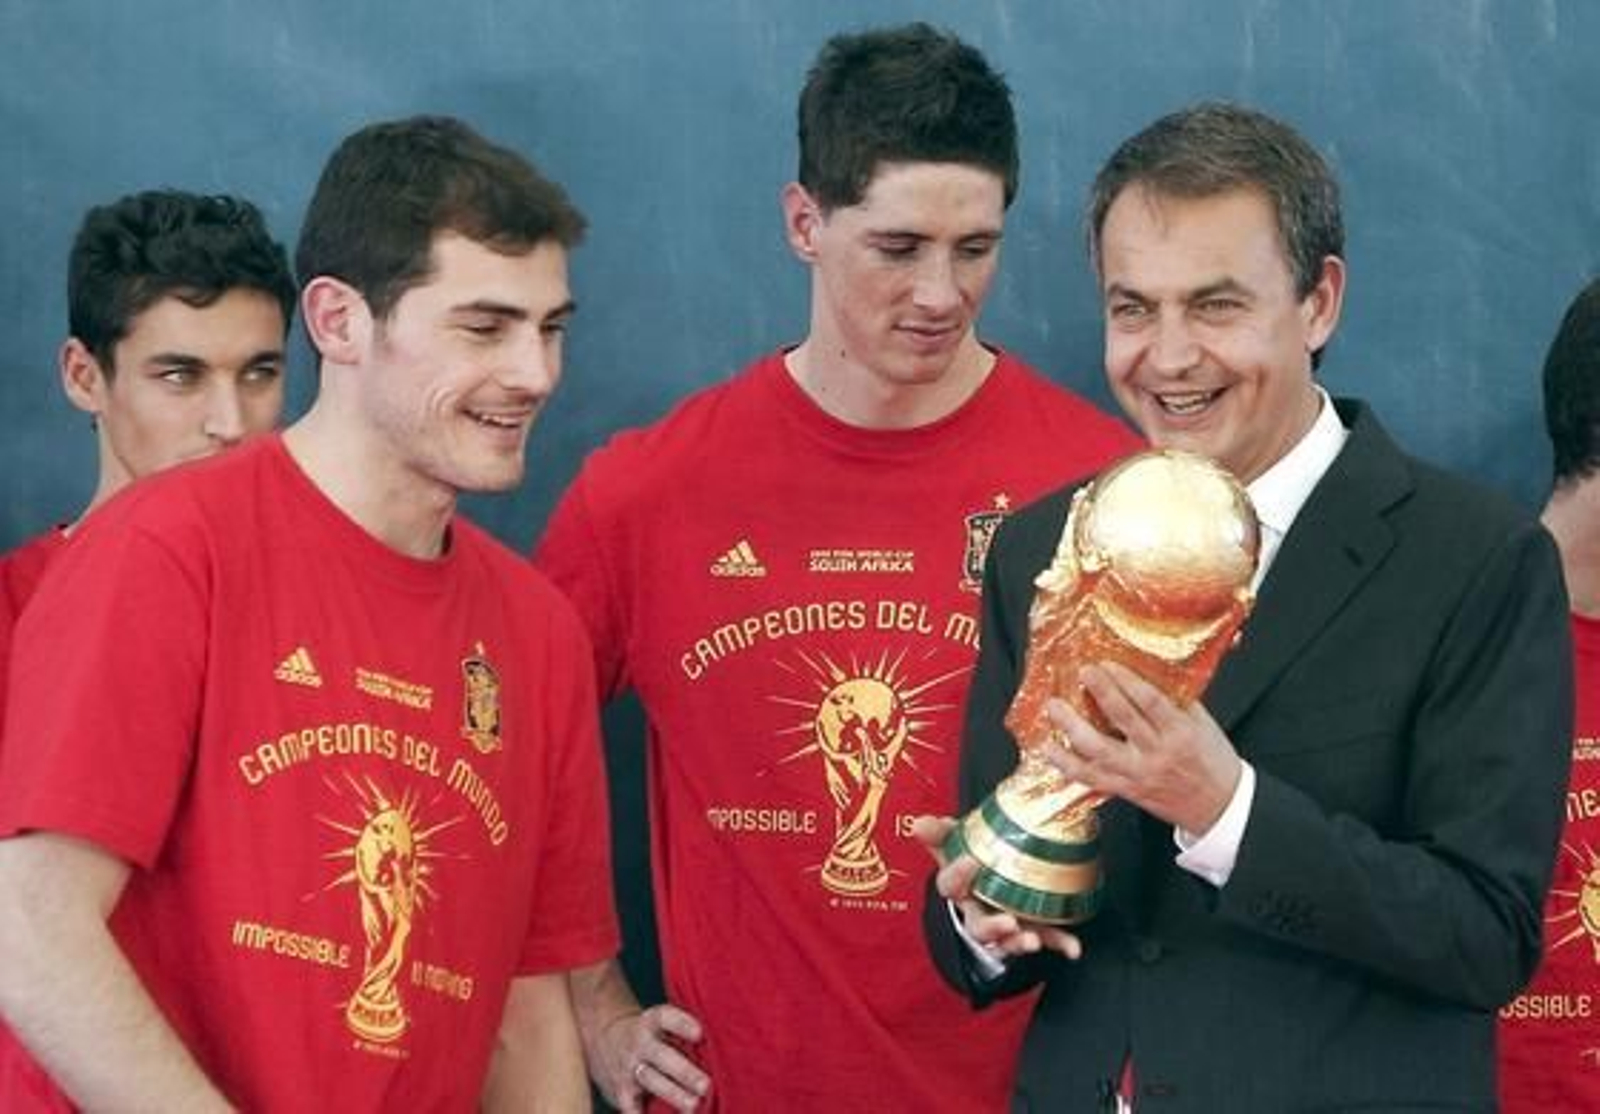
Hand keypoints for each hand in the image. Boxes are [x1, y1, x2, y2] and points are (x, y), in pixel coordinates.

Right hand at [592, 1003, 708, 1112]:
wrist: (603, 1038)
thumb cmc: (649, 1035)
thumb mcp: (659, 1023)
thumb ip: (682, 1033)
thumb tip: (723, 1047)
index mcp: (651, 1022)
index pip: (666, 1017)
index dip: (682, 1024)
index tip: (700, 1033)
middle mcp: (639, 1043)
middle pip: (662, 1056)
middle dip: (684, 1071)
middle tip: (706, 1085)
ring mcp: (629, 1068)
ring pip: (651, 1081)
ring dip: (673, 1094)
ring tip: (694, 1105)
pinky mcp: (621, 1090)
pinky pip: (631, 1106)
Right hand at [910, 815, 1081, 960]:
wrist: (984, 878)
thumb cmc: (970, 861)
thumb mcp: (953, 843)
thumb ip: (940, 833)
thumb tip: (919, 822)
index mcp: (960, 888)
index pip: (949, 885)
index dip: (957, 876)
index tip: (971, 861)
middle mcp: (978, 911)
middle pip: (978, 926)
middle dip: (993, 927)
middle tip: (1007, 922)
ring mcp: (1004, 923)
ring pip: (1007, 940)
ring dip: (1019, 941)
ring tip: (1033, 940)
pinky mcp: (1030, 928)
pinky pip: (1046, 938)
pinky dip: (1059, 943)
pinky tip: (1073, 948)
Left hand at [1043, 660, 1241, 833]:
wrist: (1219, 806)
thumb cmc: (1212, 761)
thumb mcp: (1203, 725)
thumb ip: (1176, 700)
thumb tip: (1149, 670)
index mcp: (1180, 733)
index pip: (1150, 702)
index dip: (1127, 681)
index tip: (1108, 664)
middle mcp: (1157, 753)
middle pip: (1123, 720)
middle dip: (1101, 693)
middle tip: (1082, 671)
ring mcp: (1138, 774)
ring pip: (1099, 751)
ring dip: (1072, 728)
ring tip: (1055, 707)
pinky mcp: (1125, 791)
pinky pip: (1091, 778)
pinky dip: (1067, 763)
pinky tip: (1050, 748)